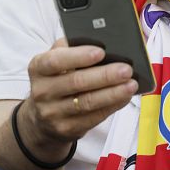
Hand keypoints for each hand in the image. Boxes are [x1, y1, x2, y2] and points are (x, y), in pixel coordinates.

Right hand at [18, 38, 138, 162]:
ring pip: (87, 102)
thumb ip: (70, 48)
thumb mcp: (55, 60)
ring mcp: (52, 114)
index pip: (56, 61)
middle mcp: (41, 92)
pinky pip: (93, 117)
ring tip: (131, 84)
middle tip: (126, 69)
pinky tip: (124, 97)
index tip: (101, 52)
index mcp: (38, 68)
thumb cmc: (56, 78)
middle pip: (76, 83)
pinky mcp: (66, 130)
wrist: (41, 118)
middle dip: (104, 75)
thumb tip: (101, 40)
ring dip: (113, 93)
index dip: (78, 56)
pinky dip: (112, 106)